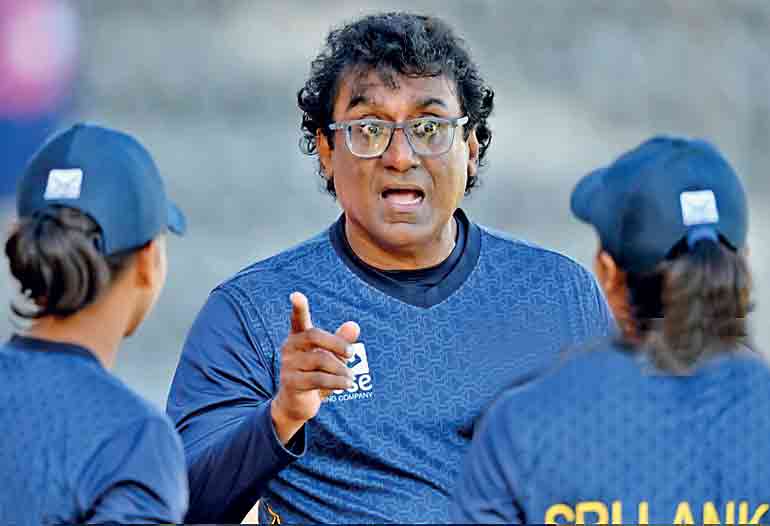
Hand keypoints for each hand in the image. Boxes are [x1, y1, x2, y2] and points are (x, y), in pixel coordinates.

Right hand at [270, 292, 358, 443]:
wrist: (297, 405)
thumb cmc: (316, 375)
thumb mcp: (332, 358)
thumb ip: (341, 341)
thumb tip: (353, 325)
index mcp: (299, 337)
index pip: (298, 319)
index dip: (298, 307)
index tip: (296, 295)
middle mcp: (290, 347)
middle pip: (314, 335)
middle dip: (336, 343)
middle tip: (352, 353)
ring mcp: (288, 365)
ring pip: (320, 360)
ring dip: (340, 369)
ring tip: (351, 378)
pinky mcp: (291, 382)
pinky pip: (318, 379)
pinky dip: (337, 382)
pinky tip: (347, 385)